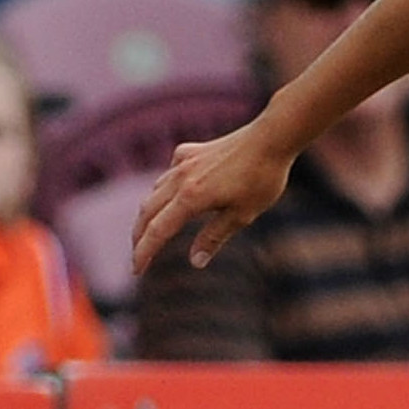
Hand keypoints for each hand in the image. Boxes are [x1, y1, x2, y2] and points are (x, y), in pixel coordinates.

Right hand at [132, 119, 296, 274]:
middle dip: (139, 236)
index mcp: (191, 198)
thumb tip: (195, 262)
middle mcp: (180, 178)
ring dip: (149, 213)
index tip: (137, 271)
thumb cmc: (261, 179)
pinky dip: (164, 189)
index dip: (144, 253)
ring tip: (150, 230)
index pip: (158, 232)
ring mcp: (184, 162)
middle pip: (147, 212)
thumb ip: (214, 237)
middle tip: (137, 255)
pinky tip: (173, 194)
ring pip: (155, 191)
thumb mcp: (241, 215)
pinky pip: (169, 173)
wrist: (271, 138)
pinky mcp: (191, 151)